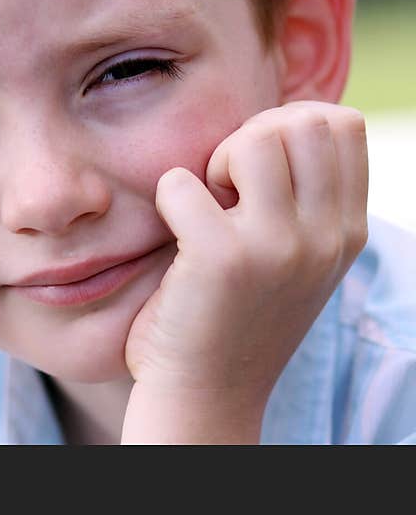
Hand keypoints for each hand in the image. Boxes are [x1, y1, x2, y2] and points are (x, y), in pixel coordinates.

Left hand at [121, 101, 367, 442]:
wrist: (206, 394)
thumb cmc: (233, 316)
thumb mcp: (293, 257)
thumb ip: (301, 198)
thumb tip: (276, 123)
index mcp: (346, 232)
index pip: (342, 123)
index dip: (288, 123)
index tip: (255, 168)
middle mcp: (325, 238)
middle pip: (305, 120)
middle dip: (253, 134)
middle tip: (225, 185)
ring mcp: (278, 248)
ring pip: (259, 137)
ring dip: (217, 159)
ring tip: (206, 206)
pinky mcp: (223, 261)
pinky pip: (182, 182)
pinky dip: (168, 194)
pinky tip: (173, 231)